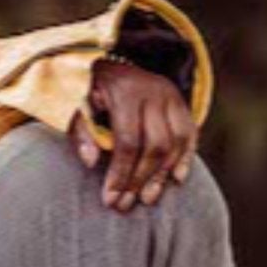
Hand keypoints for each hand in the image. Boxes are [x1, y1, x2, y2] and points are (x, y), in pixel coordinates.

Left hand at [71, 58, 198, 211]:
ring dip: (163, 175)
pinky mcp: (181, 103)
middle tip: (126, 204)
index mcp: (124, 92)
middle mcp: (153, 92)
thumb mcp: (76, 103)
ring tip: (148, 198)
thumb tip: (90, 162)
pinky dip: (186, 157)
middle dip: (141, 179)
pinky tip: (176, 179)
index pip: (128, 141)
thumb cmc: (89, 89)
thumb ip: (80, 131)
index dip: (120, 173)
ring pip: (176, 142)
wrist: (111, 61)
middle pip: (156, 145)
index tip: (110, 198)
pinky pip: (190, 133)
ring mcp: (171, 96)